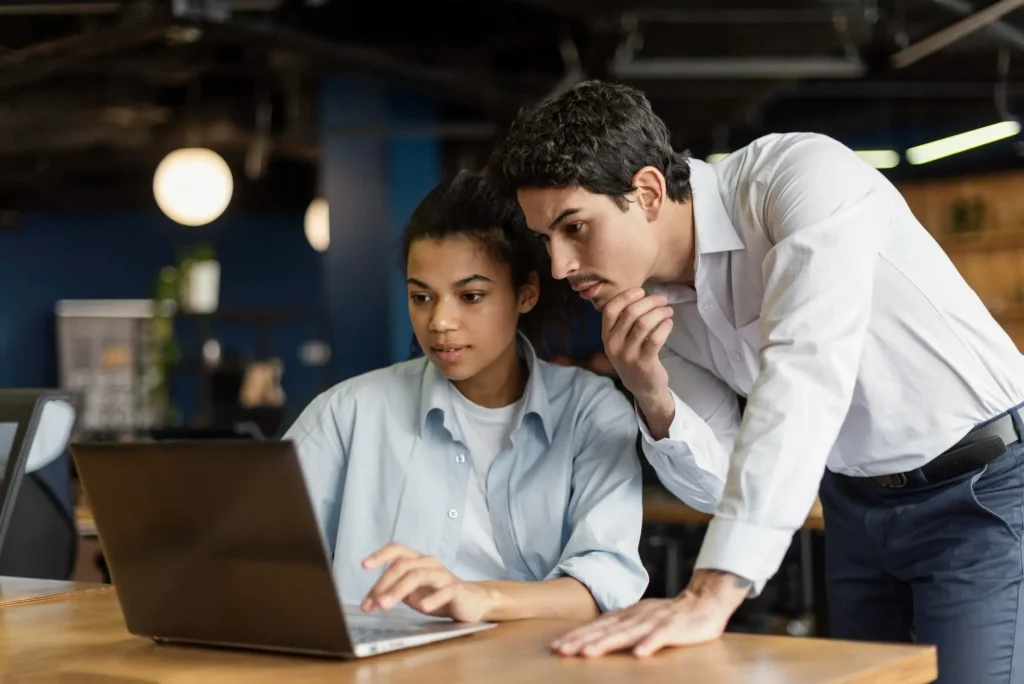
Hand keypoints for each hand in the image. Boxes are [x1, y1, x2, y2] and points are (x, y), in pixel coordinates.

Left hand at [361, 543, 492, 621]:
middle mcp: (429, 563)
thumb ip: (393, 591)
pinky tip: (422, 607)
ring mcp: (443, 575)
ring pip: (418, 575)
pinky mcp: (456, 589)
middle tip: (372, 603)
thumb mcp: (412, 593)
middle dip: (384, 584)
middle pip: (403, 565)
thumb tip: (369, 600)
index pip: (397, 550)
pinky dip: (432, 598)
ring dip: (398, 590)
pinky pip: (444, 591)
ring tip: (385, 605)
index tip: (364, 565)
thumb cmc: (437, 595)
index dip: (380, 555)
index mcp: (417, 561)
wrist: (471, 602)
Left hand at [550, 570, 750, 657]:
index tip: (556, 646)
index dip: (576, 636)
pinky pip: (660, 637)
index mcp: (627, 615)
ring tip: (588, 653)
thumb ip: (620, 626)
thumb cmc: (670, 615)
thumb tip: (594, 636)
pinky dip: (649, 644)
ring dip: (606, 643)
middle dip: (582, 641)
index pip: (596, 626)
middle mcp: (636, 616)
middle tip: (561, 651)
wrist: (704, 601)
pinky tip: (639, 655)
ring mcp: (654, 621)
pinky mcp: (674, 628)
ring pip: (626, 633)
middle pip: (605, 630)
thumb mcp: (640, 618)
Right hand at [601, 288, 673, 409]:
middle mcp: (614, 345)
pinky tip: (669, 323)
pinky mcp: (644, 362)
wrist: (642, 387)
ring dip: (659, 312)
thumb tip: (642, 295)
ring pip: (644, 323)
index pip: (610, 310)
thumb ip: (624, 321)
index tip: (641, 291)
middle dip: (650, 302)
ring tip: (668, 311)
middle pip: (631, 313)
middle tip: (662, 300)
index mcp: (606, 336)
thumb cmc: (633, 357)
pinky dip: (664, 326)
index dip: (626, 297)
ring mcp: (628, 355)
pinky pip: (656, 338)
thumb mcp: (621, 341)